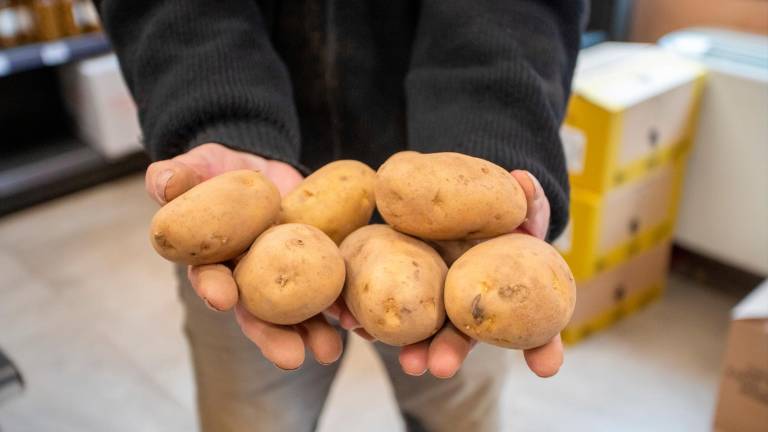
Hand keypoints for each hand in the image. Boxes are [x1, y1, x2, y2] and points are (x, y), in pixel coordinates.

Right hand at [146, 143, 342, 369]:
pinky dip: (343, 303)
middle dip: (273, 336)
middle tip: (290, 358)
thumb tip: (162, 181)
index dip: (214, 288)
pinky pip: (330, 287)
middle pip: (259, 312)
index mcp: (215, 259)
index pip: (211, 278)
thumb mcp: (200, 166)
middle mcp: (250, 277)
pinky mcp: (316, 264)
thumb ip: (179, 175)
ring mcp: (285, 275)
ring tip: (330, 352)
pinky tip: (356, 319)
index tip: (222, 299)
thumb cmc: (222, 172)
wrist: (264, 169)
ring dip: (314, 332)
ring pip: (298, 311)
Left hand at [337, 170, 563, 378]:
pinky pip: (381, 306)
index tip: (547, 368)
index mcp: (507, 296)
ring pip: (422, 331)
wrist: (451, 204)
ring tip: (403, 361)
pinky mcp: (397, 289)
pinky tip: (353, 321)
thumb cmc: (494, 214)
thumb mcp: (516, 206)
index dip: (543, 348)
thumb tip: (524, 181)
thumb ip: (527, 200)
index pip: (535, 328)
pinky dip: (366, 316)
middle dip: (451, 353)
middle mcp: (468, 308)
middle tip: (440, 367)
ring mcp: (433, 303)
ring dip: (412, 348)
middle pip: (463, 337)